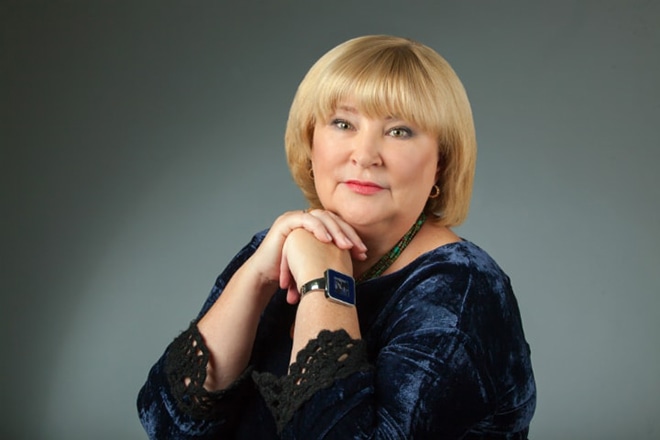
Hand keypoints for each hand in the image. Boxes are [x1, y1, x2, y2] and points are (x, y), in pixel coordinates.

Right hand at [246, 209, 366, 299]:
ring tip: (345, 246)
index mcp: (316, 228)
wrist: (267, 278)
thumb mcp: (317, 265)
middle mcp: (307, 220)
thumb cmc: (292, 274)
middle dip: (348, 234)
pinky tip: (327, 240)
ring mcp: (296, 218)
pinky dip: (318, 228)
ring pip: (322, 217)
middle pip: (334, 219)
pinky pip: (305, 219)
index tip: (363, 253)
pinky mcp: (286, 222)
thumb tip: (359, 268)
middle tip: (359, 250)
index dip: (353, 238)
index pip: (339, 227)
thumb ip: (333, 260)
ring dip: (336, 231)